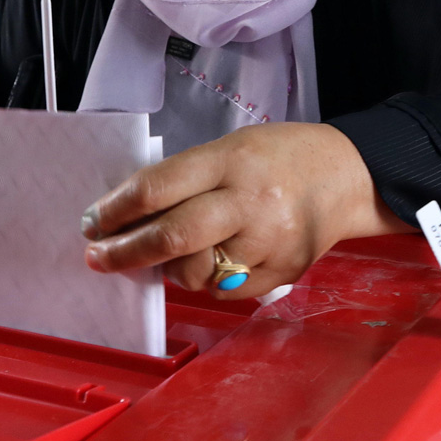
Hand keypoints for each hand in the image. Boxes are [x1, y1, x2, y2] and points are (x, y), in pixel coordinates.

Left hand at [81, 123, 411, 296]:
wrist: (346, 176)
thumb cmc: (280, 157)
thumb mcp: (231, 149)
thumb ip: (185, 180)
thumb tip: (129, 218)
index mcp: (231, 160)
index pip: (157, 189)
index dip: (115, 210)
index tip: (93, 223)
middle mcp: (249, 201)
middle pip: (171, 237)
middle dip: (124, 252)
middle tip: (99, 258)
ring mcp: (268, 241)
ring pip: (195, 272)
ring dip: (170, 268)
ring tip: (172, 254)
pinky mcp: (282, 272)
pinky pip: (224, 291)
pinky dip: (208, 280)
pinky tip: (213, 261)